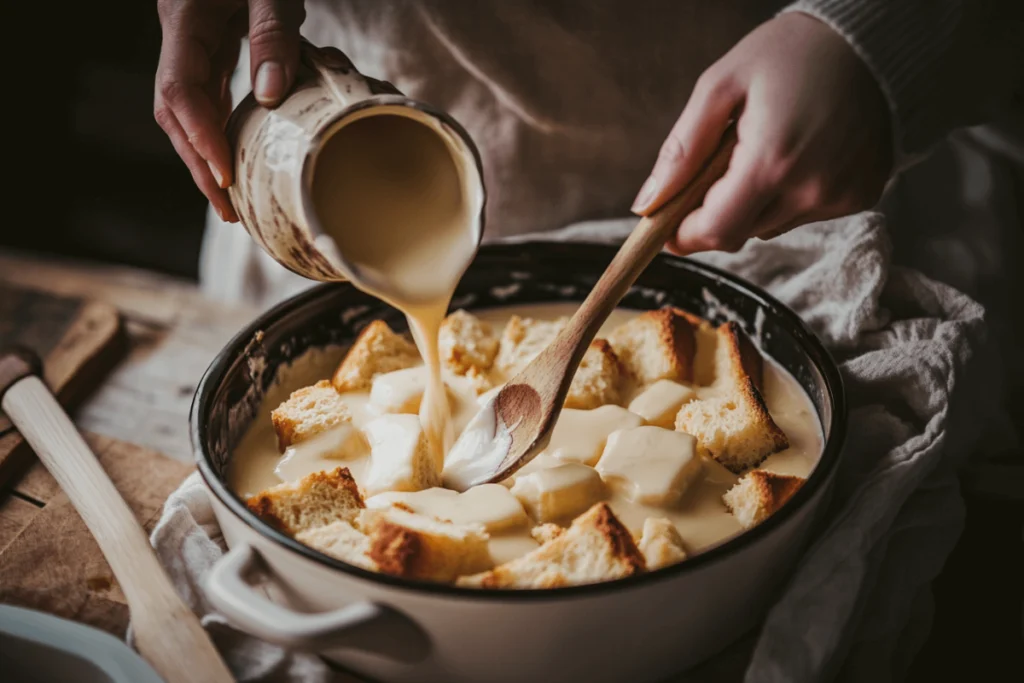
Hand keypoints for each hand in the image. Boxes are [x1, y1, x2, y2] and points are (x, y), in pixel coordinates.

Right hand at [155, 0, 305, 221]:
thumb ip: (273, 36)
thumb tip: (270, 96)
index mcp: (186, 20)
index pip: (180, 90)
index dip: (199, 136)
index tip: (223, 174)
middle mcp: (179, 36)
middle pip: (175, 110)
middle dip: (198, 162)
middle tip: (227, 207)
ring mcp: (189, 43)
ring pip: (185, 109)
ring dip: (204, 154)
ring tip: (229, 198)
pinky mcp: (206, 47)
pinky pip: (203, 97)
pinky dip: (215, 131)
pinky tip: (232, 158)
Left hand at [632, 13, 891, 252]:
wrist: (878, 38)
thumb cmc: (793, 52)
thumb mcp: (722, 85)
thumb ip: (682, 149)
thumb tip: (647, 204)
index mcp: (771, 161)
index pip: (715, 230)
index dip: (683, 233)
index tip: (667, 221)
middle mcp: (810, 189)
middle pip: (739, 232)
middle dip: (715, 210)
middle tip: (717, 165)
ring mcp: (840, 196)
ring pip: (769, 225)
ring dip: (752, 201)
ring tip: (764, 148)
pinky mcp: (860, 195)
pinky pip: (804, 212)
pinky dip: (789, 193)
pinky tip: (799, 152)